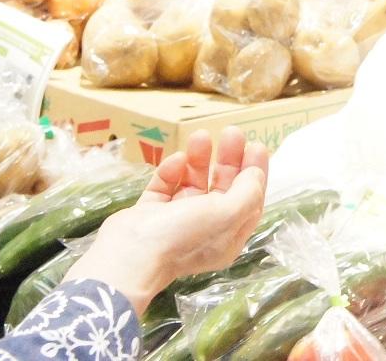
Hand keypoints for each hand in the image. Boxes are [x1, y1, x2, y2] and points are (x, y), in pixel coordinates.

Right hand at [64, 127, 268, 315]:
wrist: (129, 253)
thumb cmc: (184, 235)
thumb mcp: (226, 213)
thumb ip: (247, 193)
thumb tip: (256, 175)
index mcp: (227, 236)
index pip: (248, 201)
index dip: (254, 173)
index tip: (256, 146)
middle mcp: (204, 230)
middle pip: (222, 189)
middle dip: (229, 160)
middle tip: (231, 133)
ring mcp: (174, 222)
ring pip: (193, 184)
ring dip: (199, 160)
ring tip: (200, 136)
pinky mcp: (150, 213)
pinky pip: (165, 186)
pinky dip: (171, 172)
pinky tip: (175, 161)